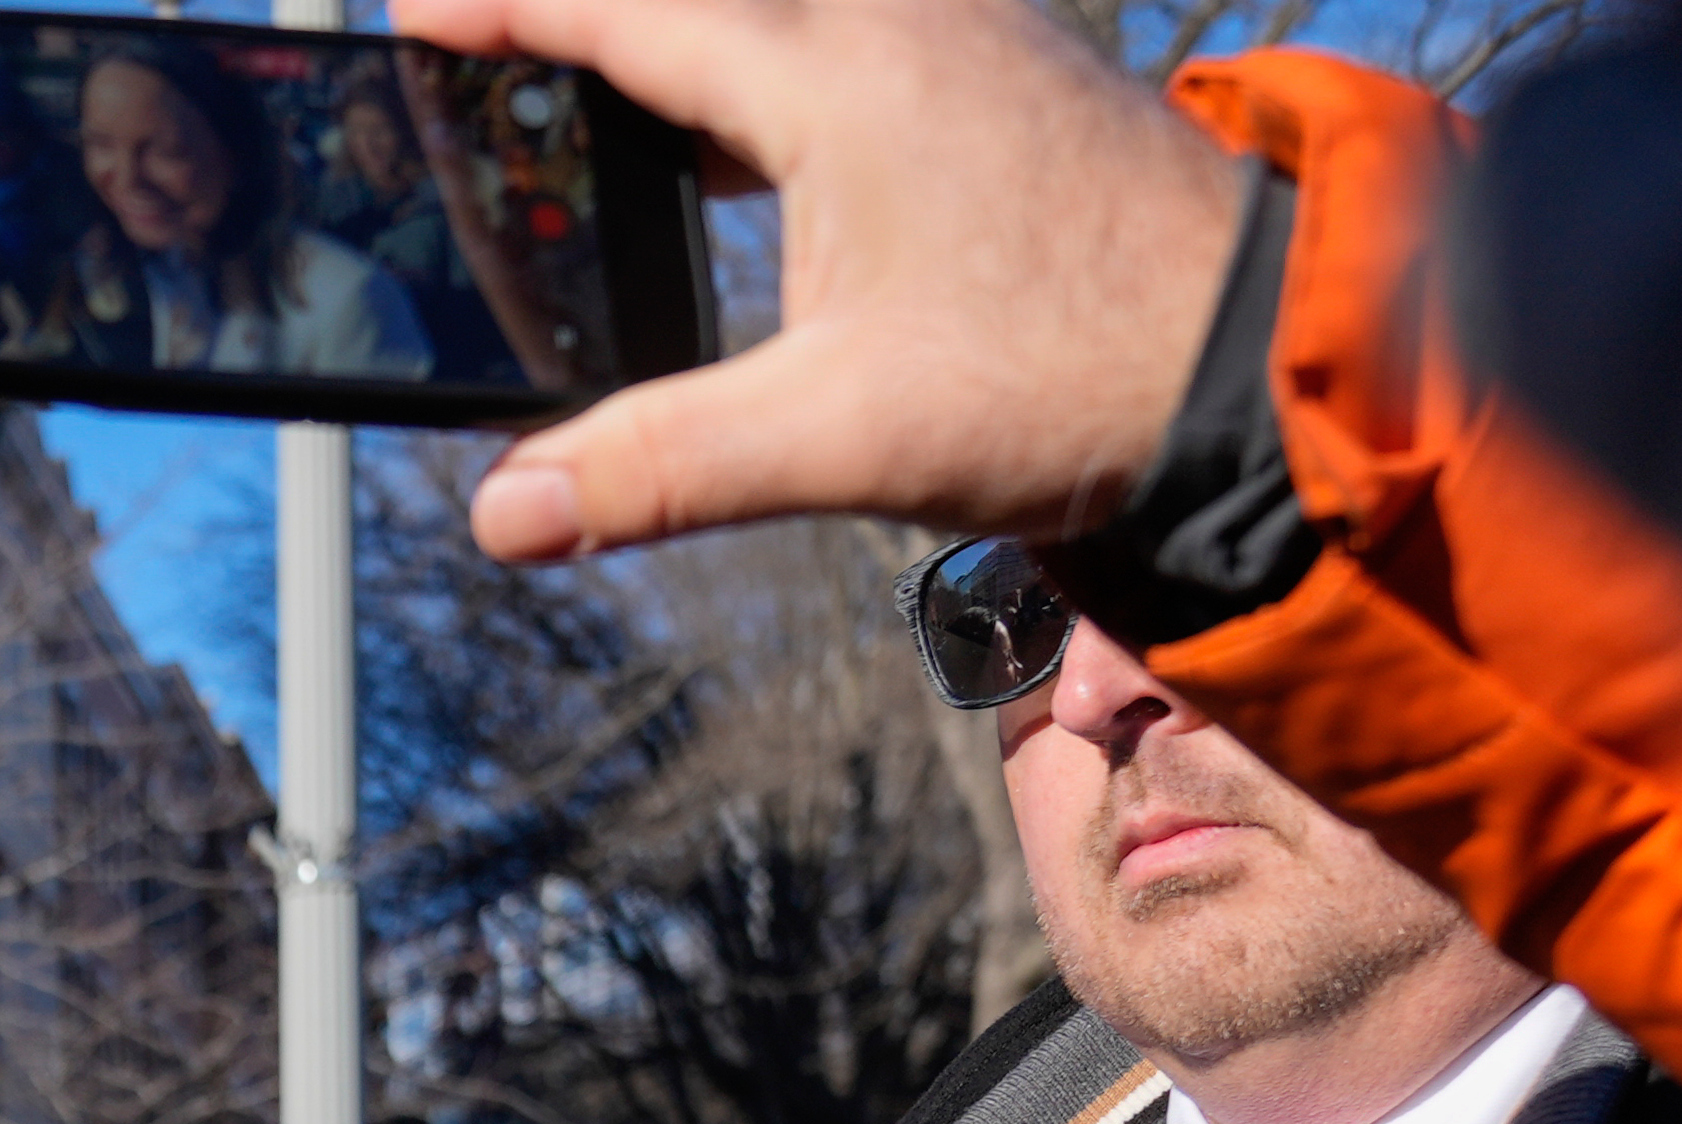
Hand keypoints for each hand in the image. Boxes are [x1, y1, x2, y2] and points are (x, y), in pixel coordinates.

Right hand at [383, 0, 1250, 564]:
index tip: (411, 14)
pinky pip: (853, 32)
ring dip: (682, 44)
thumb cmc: (1080, 376)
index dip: (508, 10)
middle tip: (491, 61)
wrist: (1270, 362)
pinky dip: (764, 63)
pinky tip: (745, 140)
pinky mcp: (1009, 81)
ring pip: (781, 11)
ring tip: (595, 109)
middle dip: (590, 22)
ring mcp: (967, 42)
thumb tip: (507, 514)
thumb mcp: (845, 435)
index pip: (630, 14)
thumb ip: (659, 467)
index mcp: (843, 77)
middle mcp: (905, 26)